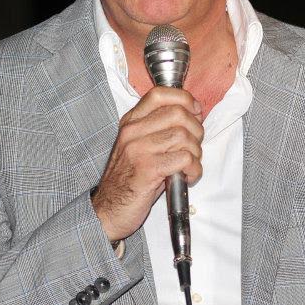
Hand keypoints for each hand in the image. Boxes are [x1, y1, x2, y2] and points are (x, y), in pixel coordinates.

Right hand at [91, 86, 203, 241]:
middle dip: (196, 129)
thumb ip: (160, 128)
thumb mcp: (138, 146)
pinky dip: (194, 169)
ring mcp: (139, 150)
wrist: (108, 209)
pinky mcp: (148, 169)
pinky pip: (184, 159)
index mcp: (131, 122)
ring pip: (183, 136)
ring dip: (195, 152)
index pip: (159, 94)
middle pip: (177, 113)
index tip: (195, 111)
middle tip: (194, 146)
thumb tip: (193, 115)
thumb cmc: (129, 179)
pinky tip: (187, 177)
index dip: (184, 99)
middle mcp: (132, 132)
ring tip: (189, 165)